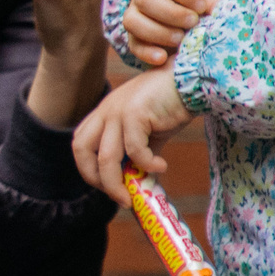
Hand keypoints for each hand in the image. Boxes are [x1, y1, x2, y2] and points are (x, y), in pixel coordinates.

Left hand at [73, 68, 192, 194]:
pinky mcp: (135, 112)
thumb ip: (140, 155)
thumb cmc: (172, 105)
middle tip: (117, 196)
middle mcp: (106, 110)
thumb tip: (140, 184)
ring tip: (135, 194)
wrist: (193, 79)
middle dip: (95, 178)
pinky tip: (162, 167)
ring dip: (117, 183)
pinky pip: (134, 149)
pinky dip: (147, 164)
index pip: (81, 143)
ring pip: (105, 157)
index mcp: (104, 113)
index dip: (88, 168)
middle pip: (82, 150)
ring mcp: (117, 110)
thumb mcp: (150, 133)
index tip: (108, 187)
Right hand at [122, 0, 219, 66]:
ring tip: (180, 40)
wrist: (189, 29)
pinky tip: (163, 58)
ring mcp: (135, 15)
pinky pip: (133, 44)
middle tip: (193, 23)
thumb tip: (220, 11)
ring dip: (158, 32)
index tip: (202, 7)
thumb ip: (216, 3)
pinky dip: (147, 52)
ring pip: (132, 21)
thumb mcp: (210, 1)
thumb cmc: (201, 9)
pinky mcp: (133, 38)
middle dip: (171, 13)